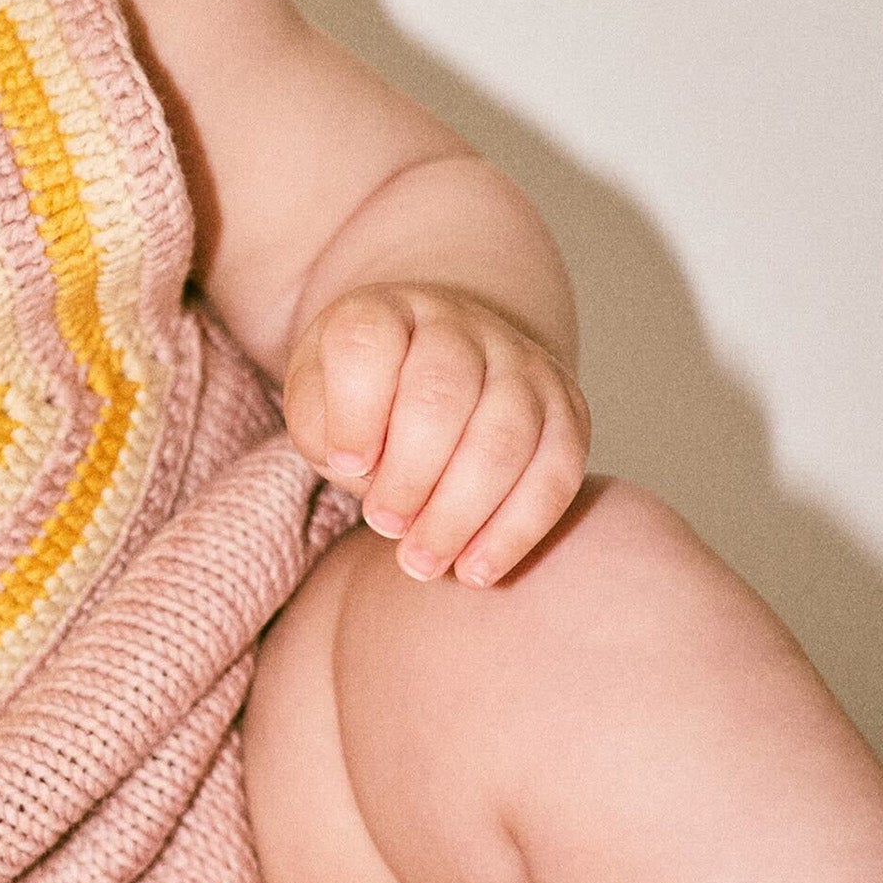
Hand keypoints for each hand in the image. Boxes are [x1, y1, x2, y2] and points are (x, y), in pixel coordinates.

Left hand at [281, 284, 589, 583]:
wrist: (443, 366)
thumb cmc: (366, 399)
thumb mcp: (317, 401)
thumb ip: (323, 427)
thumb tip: (368, 470)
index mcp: (385, 312)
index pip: (370, 341)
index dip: (356, 408)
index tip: (345, 463)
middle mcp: (458, 325)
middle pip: (443, 392)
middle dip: (411, 473)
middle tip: (384, 525)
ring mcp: (520, 363)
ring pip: (505, 435)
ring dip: (460, 511)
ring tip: (422, 561)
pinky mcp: (566, 409)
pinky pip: (557, 470)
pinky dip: (516, 529)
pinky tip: (475, 569)